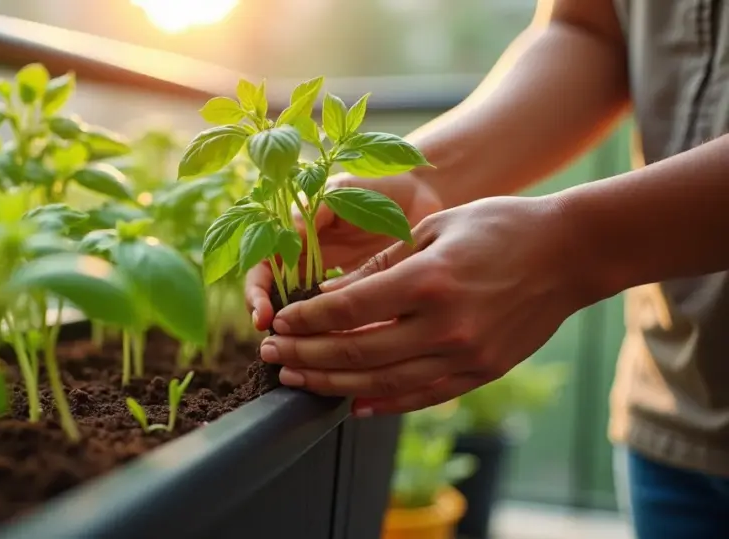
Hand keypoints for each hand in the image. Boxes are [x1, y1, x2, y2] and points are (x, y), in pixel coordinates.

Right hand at [244, 173, 442, 330]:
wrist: (422, 195)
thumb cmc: (379, 185)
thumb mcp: (345, 189)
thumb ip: (317, 208)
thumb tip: (285, 228)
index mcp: (293, 235)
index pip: (261, 268)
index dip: (257, 293)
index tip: (265, 316)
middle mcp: (305, 261)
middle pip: (274, 299)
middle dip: (273, 323)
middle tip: (278, 345)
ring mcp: (328, 280)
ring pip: (303, 315)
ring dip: (300, 335)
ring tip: (303, 355)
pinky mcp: (356, 296)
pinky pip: (339, 320)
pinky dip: (334, 335)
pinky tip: (339, 349)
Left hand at [258, 195, 592, 415]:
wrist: (569, 253)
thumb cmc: (498, 227)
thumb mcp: (433, 229)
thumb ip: (379, 266)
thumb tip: (329, 296)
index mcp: (428, 280)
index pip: (349, 310)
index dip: (307, 321)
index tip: (279, 324)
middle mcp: (445, 325)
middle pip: (357, 353)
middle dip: (306, 357)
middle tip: (272, 357)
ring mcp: (465, 355)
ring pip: (383, 383)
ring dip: (333, 385)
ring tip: (296, 380)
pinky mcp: (480, 373)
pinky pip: (421, 397)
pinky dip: (382, 403)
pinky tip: (352, 403)